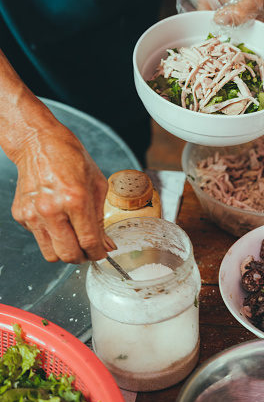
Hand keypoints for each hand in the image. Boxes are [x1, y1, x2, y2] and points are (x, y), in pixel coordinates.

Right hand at [11, 122, 112, 263]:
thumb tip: (105, 244)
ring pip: (50, 254)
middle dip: (82, 257)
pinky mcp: (21, 215)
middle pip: (68, 254)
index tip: (101, 254)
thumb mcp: (96, 184)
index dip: (98, 254)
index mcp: (75, 199)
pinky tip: (56, 220)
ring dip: (64, 252)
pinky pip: (38, 238)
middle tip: (87, 251)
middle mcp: (52, 209)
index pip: (88, 241)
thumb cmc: (71, 159)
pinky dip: (50, 236)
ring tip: (72, 240)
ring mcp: (33, 214)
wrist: (39, 144)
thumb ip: (100, 218)